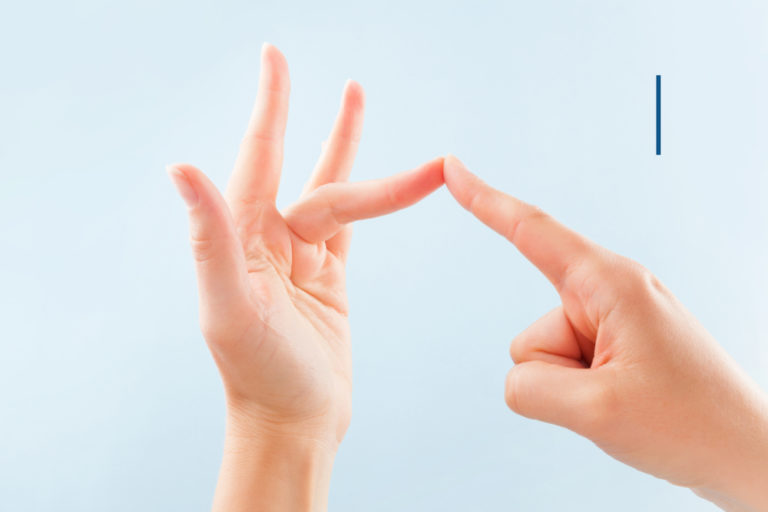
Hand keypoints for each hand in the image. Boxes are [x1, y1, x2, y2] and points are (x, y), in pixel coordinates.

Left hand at [168, 43, 442, 510]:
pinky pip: (351, 229)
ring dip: (377, 177)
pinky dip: (371, 204)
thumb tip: (182, 167)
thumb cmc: (259, 375)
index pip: (257, 158)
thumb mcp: (230, 307)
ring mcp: (300, 260)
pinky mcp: (329, 279)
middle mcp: (268, 243)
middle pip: (319, 184)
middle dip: (345, 141)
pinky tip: (382, 185)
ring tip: (388, 129)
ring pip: (340, 200)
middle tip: (356, 87)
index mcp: (242, 240)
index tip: (275, 58)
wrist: (294, 422)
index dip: (269, 106)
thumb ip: (210, 236)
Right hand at [443, 155, 767, 511]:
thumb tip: (517, 376)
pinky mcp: (615, 348)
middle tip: (611, 396)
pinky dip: (582, 394)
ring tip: (625, 401)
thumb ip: (529, 386)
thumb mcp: (597, 410)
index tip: (451, 169)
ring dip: (571, 389)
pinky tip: (624, 403)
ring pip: (545, 359)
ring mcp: (612, 323)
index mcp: (609, 284)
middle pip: (532, 335)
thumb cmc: (694, 423)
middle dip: (554, 374)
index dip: (483, 199)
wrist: (745, 455)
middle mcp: (608, 295)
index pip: (531, 231)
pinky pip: (566, 370)